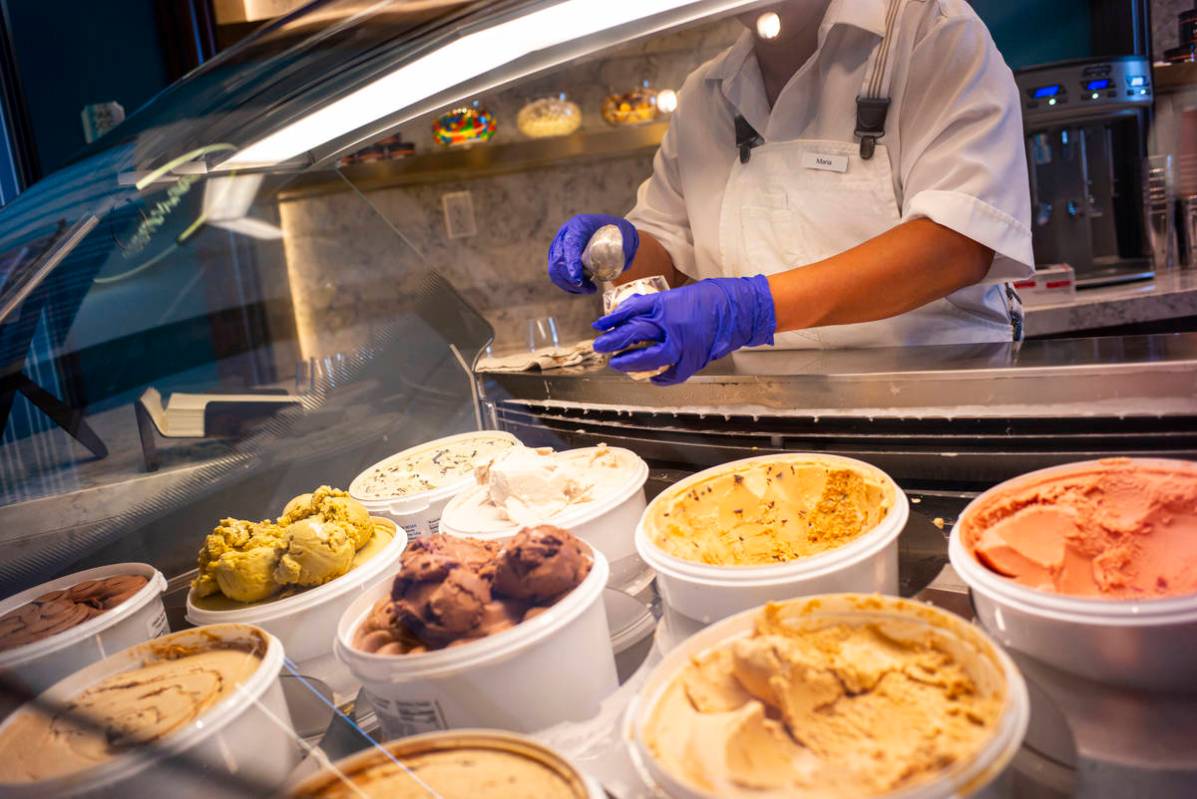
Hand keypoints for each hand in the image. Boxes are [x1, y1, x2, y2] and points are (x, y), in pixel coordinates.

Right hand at [547, 214, 638, 293]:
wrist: (610, 228)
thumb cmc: (619, 231)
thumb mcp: (625, 234)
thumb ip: (626, 247)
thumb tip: (623, 267)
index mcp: (579, 225)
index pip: (570, 245)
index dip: (571, 263)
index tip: (579, 280)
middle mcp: (565, 233)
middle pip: (559, 259)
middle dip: (571, 279)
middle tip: (590, 289)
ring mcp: (559, 245)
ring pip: (555, 269)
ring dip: (569, 284)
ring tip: (589, 290)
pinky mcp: (558, 256)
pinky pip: (556, 273)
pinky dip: (566, 284)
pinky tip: (580, 289)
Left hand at [592, 275, 775, 384]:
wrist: (738, 309)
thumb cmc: (710, 298)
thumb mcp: (678, 295)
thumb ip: (656, 305)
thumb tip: (633, 311)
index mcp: (665, 304)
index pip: (630, 311)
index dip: (612, 319)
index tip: (599, 324)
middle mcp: (670, 324)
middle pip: (633, 334)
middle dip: (613, 341)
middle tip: (600, 346)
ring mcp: (681, 344)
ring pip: (648, 358)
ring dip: (629, 362)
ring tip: (617, 364)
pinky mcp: (693, 358)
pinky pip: (672, 373)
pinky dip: (660, 378)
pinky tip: (651, 378)